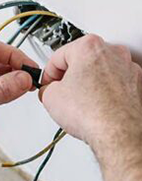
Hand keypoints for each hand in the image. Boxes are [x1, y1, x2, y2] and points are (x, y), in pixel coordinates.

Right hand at [39, 35, 141, 159]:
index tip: (48, 83)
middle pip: (82, 61)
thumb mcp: (50, 97)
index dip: (48, 73)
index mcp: (89, 47)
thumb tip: (50, 91)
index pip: (59, 56)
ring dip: (88, 84)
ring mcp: (128, 68)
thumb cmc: (92, 112)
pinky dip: (105, 93)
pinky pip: (114, 85)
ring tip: (79, 103)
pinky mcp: (136, 85)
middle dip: (70, 77)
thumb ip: (47, 88)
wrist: (118, 133)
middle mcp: (112, 53)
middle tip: (61, 93)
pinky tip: (96, 107)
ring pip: (100, 72)